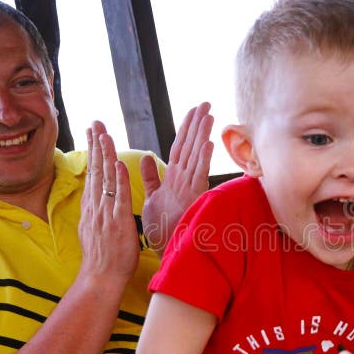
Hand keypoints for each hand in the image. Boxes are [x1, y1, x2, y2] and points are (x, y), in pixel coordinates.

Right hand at [79, 121, 139, 280]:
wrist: (100, 278)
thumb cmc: (103, 258)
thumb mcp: (97, 229)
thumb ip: (98, 211)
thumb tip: (98, 199)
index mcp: (93, 207)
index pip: (93, 173)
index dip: (93, 152)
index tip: (94, 132)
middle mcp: (96, 206)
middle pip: (95, 169)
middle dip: (96, 145)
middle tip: (96, 122)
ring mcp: (105, 213)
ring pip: (105, 179)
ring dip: (105, 155)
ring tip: (105, 133)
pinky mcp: (117, 222)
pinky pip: (118, 197)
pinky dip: (118, 180)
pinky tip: (118, 164)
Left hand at [141, 102, 214, 252]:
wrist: (166, 251)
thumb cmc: (162, 228)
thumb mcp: (153, 197)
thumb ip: (151, 178)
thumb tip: (145, 158)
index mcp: (174, 178)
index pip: (180, 148)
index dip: (186, 128)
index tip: (193, 110)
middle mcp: (184, 180)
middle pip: (190, 146)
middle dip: (197, 124)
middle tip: (205, 102)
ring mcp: (190, 188)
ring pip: (196, 157)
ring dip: (202, 136)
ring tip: (208, 115)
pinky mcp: (193, 199)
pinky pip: (198, 177)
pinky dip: (203, 160)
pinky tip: (207, 144)